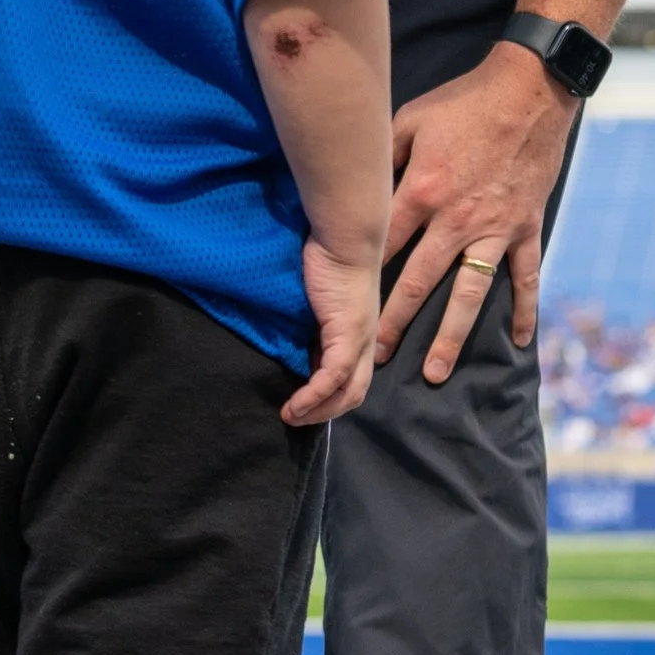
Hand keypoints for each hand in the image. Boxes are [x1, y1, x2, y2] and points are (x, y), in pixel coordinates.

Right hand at [284, 243, 380, 425]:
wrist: (344, 235)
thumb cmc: (326, 258)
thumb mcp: (315, 299)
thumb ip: (309, 322)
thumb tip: (289, 338)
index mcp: (358, 334)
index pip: (351, 379)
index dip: (328, 398)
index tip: (299, 404)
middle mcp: (365, 341)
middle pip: (354, 394)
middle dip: (325, 413)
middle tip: (295, 419)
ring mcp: (360, 340)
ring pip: (347, 393)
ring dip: (318, 412)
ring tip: (291, 417)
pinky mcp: (349, 334)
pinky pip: (332, 377)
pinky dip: (313, 397)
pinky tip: (294, 406)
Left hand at [377, 46, 574, 382]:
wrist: (529, 90)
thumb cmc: (463, 101)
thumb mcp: (409, 119)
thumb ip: (382, 157)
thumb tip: (354, 184)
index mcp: (422, 192)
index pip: (383, 248)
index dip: (360, 281)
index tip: (341, 311)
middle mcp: (456, 221)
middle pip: (419, 283)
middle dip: (395, 323)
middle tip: (376, 359)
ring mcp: (494, 229)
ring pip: (468, 294)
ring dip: (451, 335)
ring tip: (436, 372)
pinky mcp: (525, 227)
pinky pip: (524, 276)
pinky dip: (523, 309)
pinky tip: (519, 341)